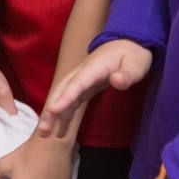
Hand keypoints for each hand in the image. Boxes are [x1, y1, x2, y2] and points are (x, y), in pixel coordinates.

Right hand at [37, 39, 151, 138]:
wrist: (128, 43)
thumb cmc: (133, 55)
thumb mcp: (136, 64)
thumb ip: (127, 74)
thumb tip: (116, 80)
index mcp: (94, 68)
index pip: (77, 84)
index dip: (65, 97)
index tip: (53, 110)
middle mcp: (82, 73)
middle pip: (62, 91)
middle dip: (51, 110)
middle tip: (42, 130)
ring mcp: (82, 80)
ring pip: (63, 96)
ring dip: (53, 115)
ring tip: (45, 134)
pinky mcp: (85, 86)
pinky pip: (71, 101)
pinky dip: (64, 115)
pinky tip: (60, 131)